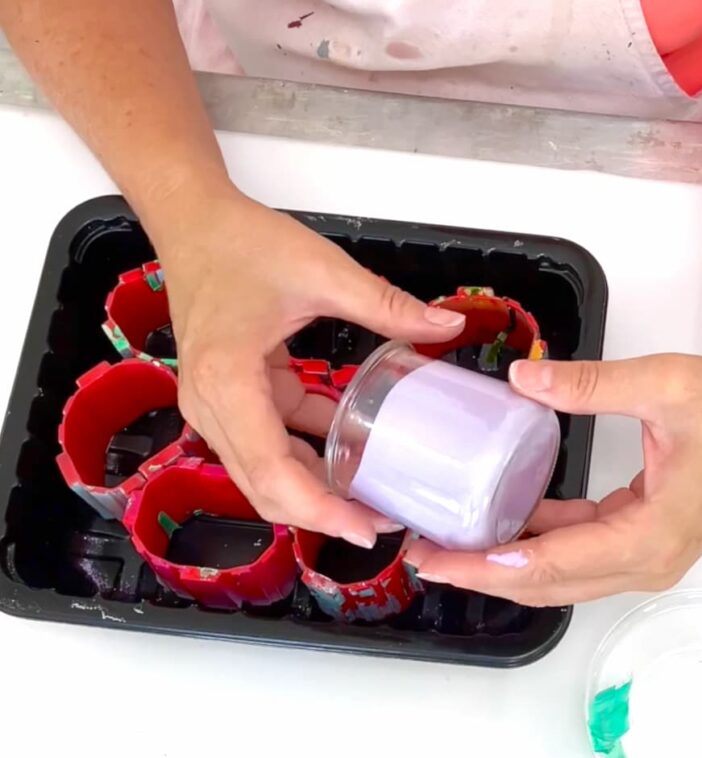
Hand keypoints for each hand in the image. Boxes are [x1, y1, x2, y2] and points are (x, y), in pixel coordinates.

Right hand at [156, 185, 464, 544]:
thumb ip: (386, 304)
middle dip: (322, 515)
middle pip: (265, 488)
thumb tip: (446, 325)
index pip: (273, 471)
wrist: (192, 223)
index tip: (364, 529)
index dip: (319, 511)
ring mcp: (214, 409)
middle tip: (379, 525)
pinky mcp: (228, 402)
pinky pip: (269, 445)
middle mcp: (211, 407)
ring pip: (264, 475)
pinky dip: (307, 457)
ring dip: (315, 492)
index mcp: (228, 381)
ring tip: (370, 503)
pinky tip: (348, 457)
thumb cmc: (239, 242)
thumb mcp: (321, 271)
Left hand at [405, 354, 701, 604]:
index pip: (554, 562)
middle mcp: (648, 561)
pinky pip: (578, 555)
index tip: (442, 557)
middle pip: (549, 583)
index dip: (491, 564)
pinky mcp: (640, 545)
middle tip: (425, 554)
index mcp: (653, 534)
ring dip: (504, 565)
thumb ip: (589, 383)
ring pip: (560, 578)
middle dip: (482, 574)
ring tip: (448, 546)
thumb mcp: (663, 384)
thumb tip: (522, 378)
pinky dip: (536, 545)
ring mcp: (645, 559)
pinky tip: (499, 525)